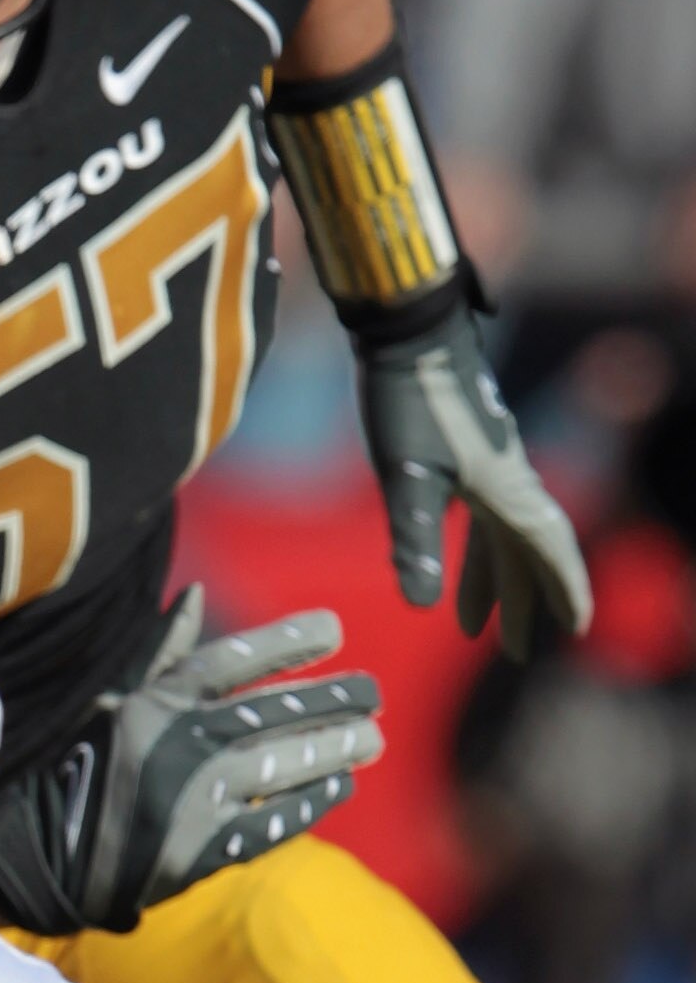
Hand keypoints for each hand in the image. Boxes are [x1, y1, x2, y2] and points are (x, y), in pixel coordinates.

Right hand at [0, 592, 383, 938]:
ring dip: (332, 752)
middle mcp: (171, 748)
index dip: (287, 641)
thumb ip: (166, 654)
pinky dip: (307, 806)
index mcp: (151, 706)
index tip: (336, 629)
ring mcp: (186, 802)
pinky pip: (267, 825)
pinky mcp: (195, 853)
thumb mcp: (118, 703)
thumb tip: (195, 592)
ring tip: (371, 739)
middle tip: (374, 691)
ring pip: (277, 768)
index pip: (231, 661)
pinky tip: (338, 788)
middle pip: (268, 715)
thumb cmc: (86, 771)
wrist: (48, 858)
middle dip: (329, 701)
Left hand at [356, 298, 590, 657]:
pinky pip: (479, 513)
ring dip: (492, 580)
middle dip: (522, 602)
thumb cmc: (410, 399)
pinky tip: (453, 563)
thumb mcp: (405, 476)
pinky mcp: (463, 451)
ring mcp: (487, 464)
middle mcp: (508, 478)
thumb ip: (415, 541)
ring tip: (470, 629)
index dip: (563, 589)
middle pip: (526, 551)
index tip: (576, 629)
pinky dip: (471, 546)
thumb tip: (421, 607)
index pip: (548, 549)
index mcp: (506, 489)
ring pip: (500, 535)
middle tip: (515, 651)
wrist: (407, 331)